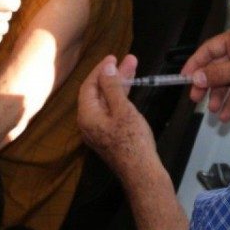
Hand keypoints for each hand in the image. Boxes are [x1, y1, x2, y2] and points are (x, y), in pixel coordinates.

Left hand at [78, 54, 158, 175]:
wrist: (142, 172)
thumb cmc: (132, 142)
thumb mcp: (122, 109)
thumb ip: (112, 86)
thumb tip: (106, 69)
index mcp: (87, 116)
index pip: (89, 85)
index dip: (101, 70)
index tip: (113, 57)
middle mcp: (89, 123)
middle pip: (99, 92)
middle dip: (114, 75)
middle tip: (128, 60)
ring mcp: (99, 129)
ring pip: (107, 100)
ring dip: (120, 84)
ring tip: (133, 68)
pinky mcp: (110, 134)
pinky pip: (112, 110)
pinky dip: (121, 98)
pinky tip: (130, 90)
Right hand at [183, 25, 229, 121]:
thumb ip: (219, 73)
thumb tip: (196, 78)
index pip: (208, 51)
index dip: (195, 64)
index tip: (183, 78)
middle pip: (216, 68)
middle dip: (206, 84)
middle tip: (195, 98)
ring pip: (226, 82)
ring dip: (219, 96)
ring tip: (214, 110)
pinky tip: (226, 114)